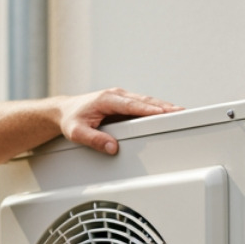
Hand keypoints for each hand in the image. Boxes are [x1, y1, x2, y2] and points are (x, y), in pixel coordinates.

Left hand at [58, 88, 180, 154]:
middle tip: (180, 112)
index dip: (149, 109)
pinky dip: (155, 108)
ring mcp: (120, 98)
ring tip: (179, 112)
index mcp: (106, 99)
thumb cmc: (70, 119)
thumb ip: (94, 140)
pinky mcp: (123, 103)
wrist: (64, 111)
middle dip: (163, 106)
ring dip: (162, 106)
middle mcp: (116, 95)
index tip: (164, 113)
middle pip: (144, 101)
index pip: (132, 105)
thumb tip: (112, 148)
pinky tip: (166, 113)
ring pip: (145, 101)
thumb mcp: (77, 132)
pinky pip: (141, 105)